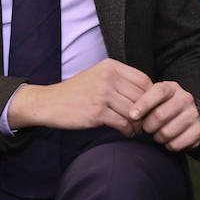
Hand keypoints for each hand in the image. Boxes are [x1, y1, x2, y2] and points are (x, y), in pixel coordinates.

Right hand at [9, 58, 152, 134]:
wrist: (48, 103)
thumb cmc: (76, 92)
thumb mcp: (98, 76)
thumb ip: (120, 80)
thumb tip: (147, 94)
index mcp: (110, 66)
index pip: (143, 79)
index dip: (151, 95)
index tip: (150, 106)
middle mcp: (108, 77)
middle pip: (141, 96)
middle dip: (146, 111)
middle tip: (146, 122)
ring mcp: (102, 94)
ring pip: (134, 111)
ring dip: (138, 123)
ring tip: (136, 129)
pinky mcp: (97, 112)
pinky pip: (123, 123)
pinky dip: (128, 131)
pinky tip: (126, 133)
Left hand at [130, 80, 199, 151]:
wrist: (190, 115)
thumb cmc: (165, 106)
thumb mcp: (155, 98)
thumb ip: (142, 101)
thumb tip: (130, 114)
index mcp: (172, 88)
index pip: (158, 92)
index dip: (143, 104)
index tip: (132, 115)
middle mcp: (185, 99)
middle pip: (159, 116)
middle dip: (147, 126)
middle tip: (146, 128)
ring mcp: (194, 115)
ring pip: (166, 133)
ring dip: (157, 137)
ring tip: (158, 133)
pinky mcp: (198, 132)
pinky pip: (175, 144)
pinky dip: (168, 145)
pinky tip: (169, 139)